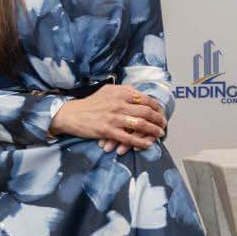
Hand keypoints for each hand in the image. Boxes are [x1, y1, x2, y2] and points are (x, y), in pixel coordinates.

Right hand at [50, 85, 166, 152]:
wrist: (72, 114)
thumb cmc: (91, 103)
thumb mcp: (108, 91)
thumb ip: (124, 91)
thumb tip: (140, 94)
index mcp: (121, 92)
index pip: (145, 99)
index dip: (156, 107)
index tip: (161, 112)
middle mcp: (119, 103)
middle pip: (146, 112)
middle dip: (159, 119)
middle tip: (164, 124)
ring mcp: (114, 118)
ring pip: (140, 125)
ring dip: (153, 130)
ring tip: (159, 134)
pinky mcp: (108, 131)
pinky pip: (129, 138)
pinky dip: (140, 142)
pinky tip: (147, 144)